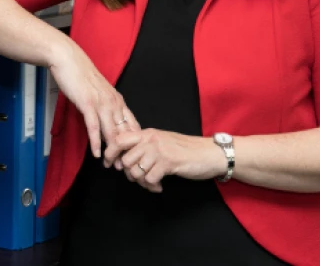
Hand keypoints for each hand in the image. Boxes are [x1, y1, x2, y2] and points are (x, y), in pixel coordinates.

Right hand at [48, 39, 139, 158]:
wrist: (69, 60)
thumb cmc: (82, 75)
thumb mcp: (99, 92)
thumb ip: (105, 106)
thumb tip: (108, 121)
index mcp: (118, 100)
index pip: (132, 125)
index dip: (135, 143)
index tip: (135, 157)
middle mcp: (114, 103)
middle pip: (124, 132)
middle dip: (126, 152)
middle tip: (127, 168)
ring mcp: (102, 104)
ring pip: (112, 132)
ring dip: (112, 151)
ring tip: (112, 165)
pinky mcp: (88, 104)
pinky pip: (94, 127)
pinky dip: (96, 142)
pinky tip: (97, 153)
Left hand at [102, 129, 227, 192]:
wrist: (210, 153)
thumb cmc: (186, 150)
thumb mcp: (161, 141)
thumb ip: (144, 146)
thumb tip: (124, 158)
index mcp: (147, 133)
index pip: (119, 139)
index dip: (110, 153)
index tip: (109, 165)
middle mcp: (150, 139)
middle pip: (125, 160)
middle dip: (129, 174)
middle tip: (141, 178)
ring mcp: (159, 150)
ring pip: (135, 171)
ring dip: (142, 182)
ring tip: (151, 182)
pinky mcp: (168, 162)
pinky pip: (149, 179)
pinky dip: (152, 186)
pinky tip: (159, 186)